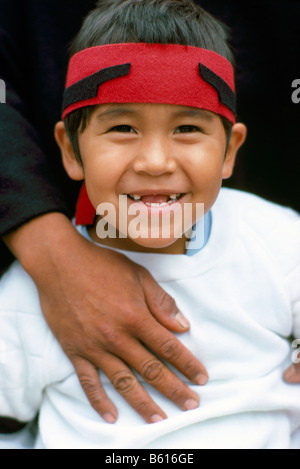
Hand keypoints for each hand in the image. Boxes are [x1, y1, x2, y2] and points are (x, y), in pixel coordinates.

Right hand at [4, 213, 207, 423]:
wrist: (60, 263)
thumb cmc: (101, 265)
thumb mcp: (138, 276)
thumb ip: (161, 302)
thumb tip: (183, 326)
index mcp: (136, 317)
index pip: (168, 347)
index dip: (188, 364)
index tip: (202, 378)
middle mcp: (117, 337)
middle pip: (151, 370)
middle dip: (174, 389)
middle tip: (191, 405)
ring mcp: (95, 347)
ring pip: (123, 382)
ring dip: (143, 403)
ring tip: (159, 420)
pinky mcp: (74, 351)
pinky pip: (88, 382)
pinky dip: (99, 401)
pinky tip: (112, 416)